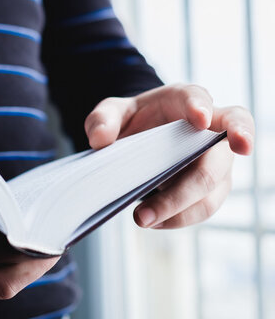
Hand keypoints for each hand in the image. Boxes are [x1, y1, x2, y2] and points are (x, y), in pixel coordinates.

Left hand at [84, 84, 253, 228]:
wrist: (145, 140)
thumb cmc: (135, 120)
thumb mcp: (113, 112)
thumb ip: (103, 118)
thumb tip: (99, 139)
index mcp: (185, 100)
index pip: (199, 98)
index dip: (202, 108)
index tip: (200, 120)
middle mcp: (211, 130)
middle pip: (218, 152)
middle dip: (200, 177)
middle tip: (199, 172)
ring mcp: (217, 160)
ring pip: (213, 186)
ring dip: (179, 206)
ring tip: (142, 217)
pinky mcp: (213, 187)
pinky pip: (204, 206)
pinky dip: (178, 217)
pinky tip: (152, 220)